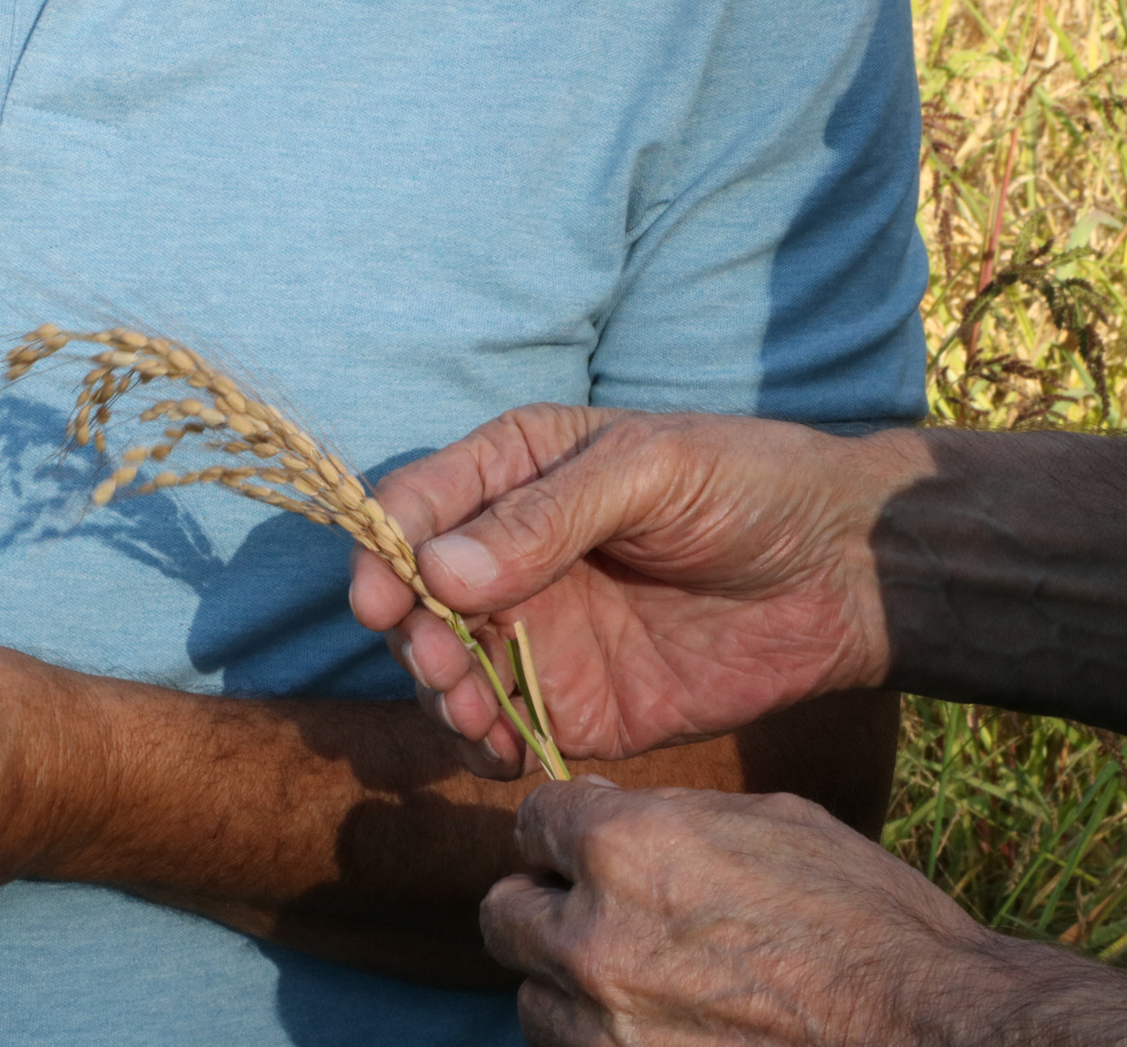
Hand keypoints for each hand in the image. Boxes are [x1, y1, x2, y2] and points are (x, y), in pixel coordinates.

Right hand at [350, 405, 925, 771]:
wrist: (844, 573)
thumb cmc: (749, 487)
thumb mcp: (649, 474)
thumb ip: (547, 519)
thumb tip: (440, 571)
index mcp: (514, 473)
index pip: (416, 507)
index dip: (385, 551)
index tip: (381, 600)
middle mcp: (506, 556)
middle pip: (416, 599)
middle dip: (412, 635)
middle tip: (441, 663)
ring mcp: (536, 632)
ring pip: (447, 671)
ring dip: (441, 695)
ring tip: (470, 711)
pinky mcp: (571, 701)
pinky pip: (501, 731)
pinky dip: (482, 747)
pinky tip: (498, 751)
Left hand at [482, 779, 1014, 1046]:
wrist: (937, 1035)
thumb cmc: (869, 921)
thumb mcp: (770, 823)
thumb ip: (665, 814)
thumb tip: (598, 807)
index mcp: (626, 849)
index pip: (531, 822)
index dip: (560, 829)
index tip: (579, 843)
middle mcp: (595, 940)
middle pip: (503, 914)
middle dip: (541, 903)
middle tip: (588, 910)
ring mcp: (605, 1031)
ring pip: (532, 998)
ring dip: (568, 983)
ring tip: (638, 981)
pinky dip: (600, 1040)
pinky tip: (659, 1026)